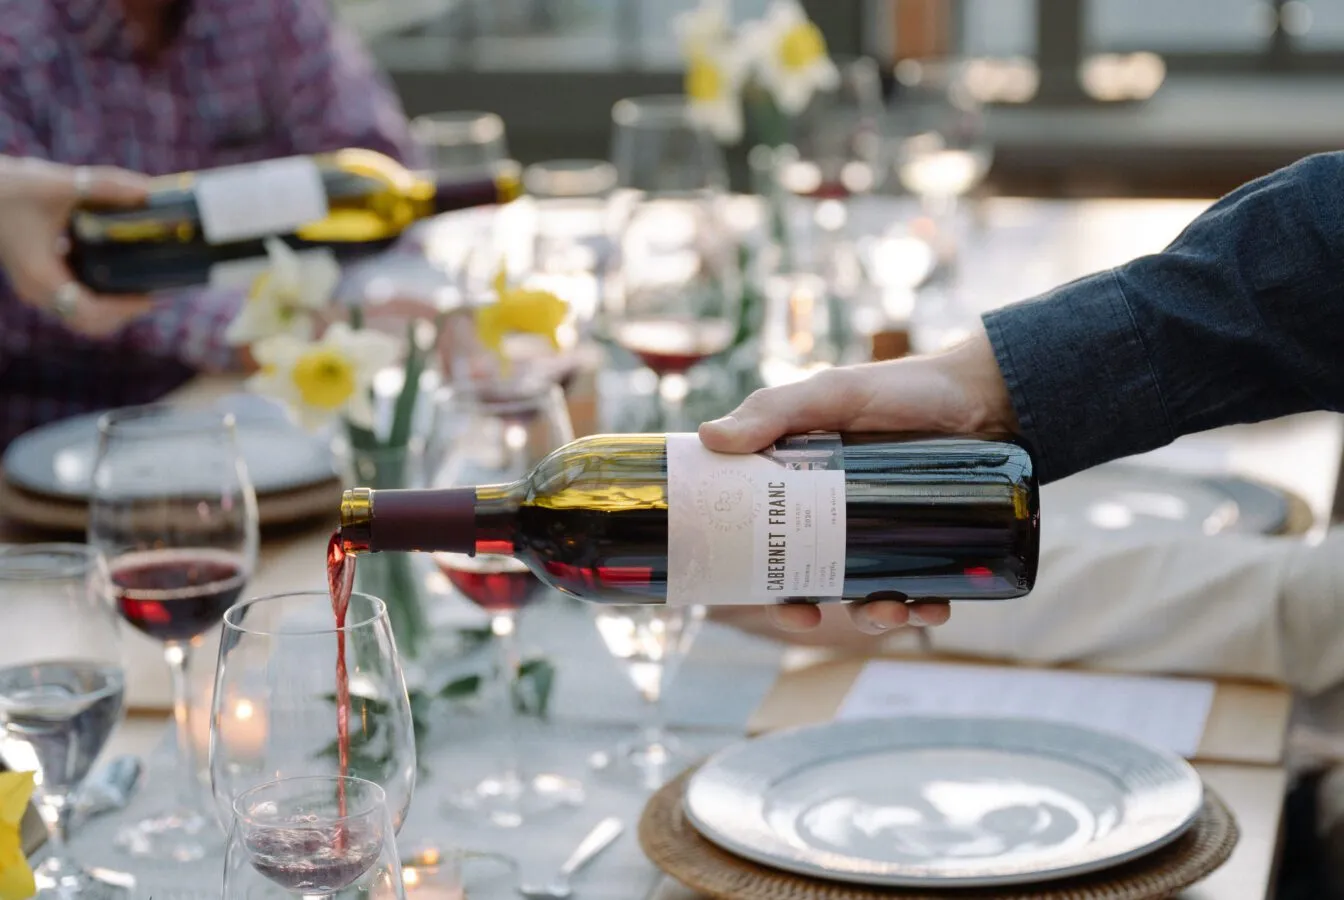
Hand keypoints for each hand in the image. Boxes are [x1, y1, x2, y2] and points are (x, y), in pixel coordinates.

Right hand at [0, 157, 154, 336]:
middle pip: (90, 322)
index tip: (150, 297)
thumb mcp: (59, 184)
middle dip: (125, 312)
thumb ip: (105, 186)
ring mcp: (37, 289)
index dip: (123, 310)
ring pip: (82, 315)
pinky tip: (119, 272)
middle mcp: (37, 291)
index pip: (88, 313)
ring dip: (113, 307)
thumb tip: (149, 191)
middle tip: (155, 292)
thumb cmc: (9, 187)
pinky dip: (100, 296)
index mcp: (41, 276)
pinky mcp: (40, 280)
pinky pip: (75, 301)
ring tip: (143, 284)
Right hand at [699, 328, 1016, 634]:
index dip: (760, 574)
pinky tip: (932, 608)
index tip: (757, 596)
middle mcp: (844, 517)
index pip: (772, 537)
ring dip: (874, 616)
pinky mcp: (936, 544)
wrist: (987, 391)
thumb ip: (774, 412)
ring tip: (890, 611)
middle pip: (814, 577)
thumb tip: (710, 438)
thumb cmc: (904, 388)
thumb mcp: (833, 394)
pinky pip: (925, 590)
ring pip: (870, 593)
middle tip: (810, 616)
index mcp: (806, 486)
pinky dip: (925, 607)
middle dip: (810, 606)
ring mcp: (891, 534)